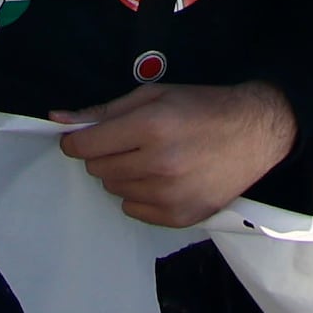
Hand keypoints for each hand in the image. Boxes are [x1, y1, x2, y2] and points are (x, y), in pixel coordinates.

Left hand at [50, 79, 297, 227]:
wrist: (255, 132)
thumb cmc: (202, 106)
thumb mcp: (154, 95)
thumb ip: (105, 111)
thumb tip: (58, 120)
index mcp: (150, 127)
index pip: (86, 146)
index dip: (76, 140)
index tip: (81, 137)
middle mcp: (159, 165)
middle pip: (98, 170)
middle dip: (103, 154)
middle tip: (127, 142)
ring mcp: (170, 195)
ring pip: (114, 190)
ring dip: (122, 174)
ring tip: (150, 158)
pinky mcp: (180, 217)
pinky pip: (134, 210)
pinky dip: (140, 194)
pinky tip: (162, 178)